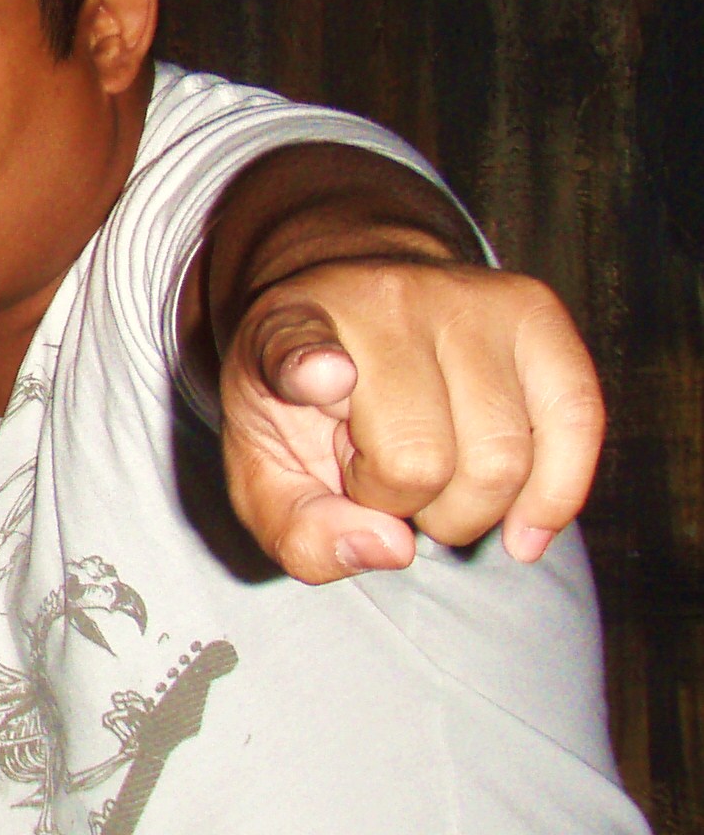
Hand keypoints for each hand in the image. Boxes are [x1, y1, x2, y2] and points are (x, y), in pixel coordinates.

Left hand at [220, 258, 605, 582]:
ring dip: (468, 505)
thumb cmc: (303, 406)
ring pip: (500, 459)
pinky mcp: (531, 307)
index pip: (294, 346)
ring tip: (431, 469)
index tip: (316, 376)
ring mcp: (460, 295)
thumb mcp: (266, 473)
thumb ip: (300, 532)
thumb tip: (391, 548)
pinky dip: (554, 496)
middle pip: (419, 461)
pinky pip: (576, 421)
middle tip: (377, 473)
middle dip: (402, 504)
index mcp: (283, 328)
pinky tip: (522, 528)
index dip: (304, 364)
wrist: (350, 305)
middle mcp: (376, 299)